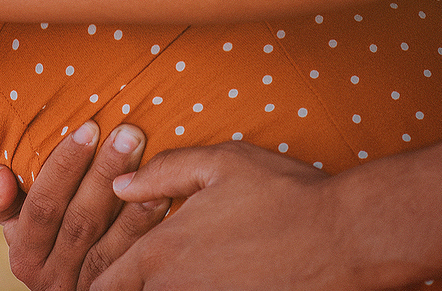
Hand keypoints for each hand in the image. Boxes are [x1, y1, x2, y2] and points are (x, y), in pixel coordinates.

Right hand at [0, 121, 169, 289]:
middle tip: (129, 132)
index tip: (89, 128)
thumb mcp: (10, 212)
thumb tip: (0, 180)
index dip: (64, 167)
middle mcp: (52, 281)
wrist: (73, 271)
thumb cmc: (42, 221)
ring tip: (150, 158)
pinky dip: (149, 227)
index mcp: (24, 254)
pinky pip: (135, 263)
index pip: (42, 207)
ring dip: (133, 200)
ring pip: (110, 245)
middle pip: (80, 223)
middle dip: (105, 174)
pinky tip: (165, 195)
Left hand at [94, 141, 354, 290]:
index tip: (100, 278)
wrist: (344, 238)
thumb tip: (120, 185)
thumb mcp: (221, 163)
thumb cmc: (283, 193)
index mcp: (163, 251)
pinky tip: (208, 284)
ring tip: (174, 277)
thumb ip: (162, 173)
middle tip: (129, 278)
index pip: (104, 286)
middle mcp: (177, 290)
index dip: (97, 283)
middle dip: (126, 290)